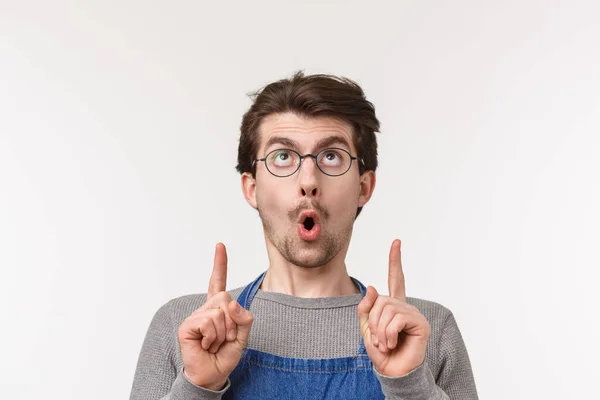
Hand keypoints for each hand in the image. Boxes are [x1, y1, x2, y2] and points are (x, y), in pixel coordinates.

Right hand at [178, 243, 253, 389]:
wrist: (212, 375)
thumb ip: (244, 317)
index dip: (219, 264)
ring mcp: (195, 317)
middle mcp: (205, 309)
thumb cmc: (225, 355)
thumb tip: (231, 303)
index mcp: (218, 309)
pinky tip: (206, 345)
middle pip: (225, 298)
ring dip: (224, 332)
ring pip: (219, 312)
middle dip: (232, 321)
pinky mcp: (187, 326)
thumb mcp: (243, 335)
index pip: (218, 282)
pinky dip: (213, 336)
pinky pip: (208, 322)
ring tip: (215, 343)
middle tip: (226, 338)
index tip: (220, 245)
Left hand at [357, 239, 430, 375]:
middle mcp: (405, 307)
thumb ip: (366, 308)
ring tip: (385, 343)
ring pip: (387, 309)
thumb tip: (373, 287)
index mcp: (393, 305)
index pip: (395, 279)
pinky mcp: (420, 323)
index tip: (396, 241)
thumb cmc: (381, 352)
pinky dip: (388, 334)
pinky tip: (392, 343)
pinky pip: (396, 319)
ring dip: (379, 330)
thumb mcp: (366, 328)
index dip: (395, 261)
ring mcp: (414, 314)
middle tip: (377, 339)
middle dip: (372, 321)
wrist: (392, 372)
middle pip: (380, 299)